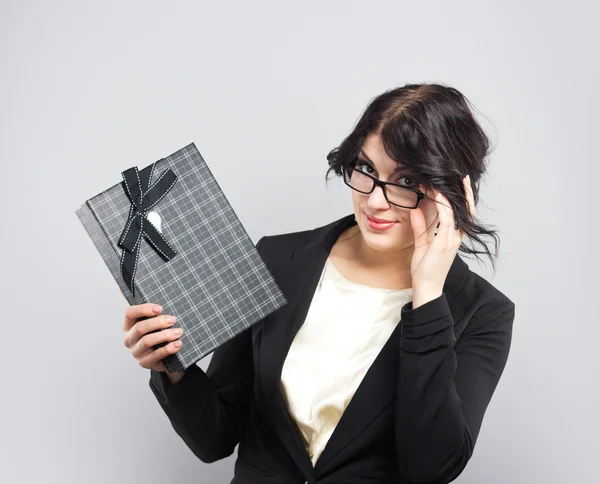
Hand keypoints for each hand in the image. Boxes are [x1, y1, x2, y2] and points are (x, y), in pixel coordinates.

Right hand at [122, 302, 183, 372]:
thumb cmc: (160, 332)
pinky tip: (178, 344)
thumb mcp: (156, 318)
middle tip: (173, 319)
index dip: (143, 309)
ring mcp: (136, 351)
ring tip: (179, 332)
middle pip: (140, 328)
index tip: (160, 308)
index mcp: (129, 324)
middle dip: (158, 322)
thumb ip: (151, 305)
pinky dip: (168, 349)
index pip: (129, 313)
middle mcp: (130, 338)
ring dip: (164, 335)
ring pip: (147, 341)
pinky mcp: (145, 362)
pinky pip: (155, 356)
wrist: (168, 355)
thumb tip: (136, 279)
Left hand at [409, 175, 475, 303]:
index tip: (456, 184)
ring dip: (448, 194)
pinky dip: (443, 205)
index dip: (461, 198)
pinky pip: (446, 219)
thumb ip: (420, 227)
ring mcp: (452, 240)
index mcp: (453, 237)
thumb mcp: (421, 244)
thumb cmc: (424, 270)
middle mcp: (456, 237)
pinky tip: (437, 193)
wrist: (426, 287)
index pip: (461, 213)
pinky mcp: (445, 243)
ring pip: (455, 211)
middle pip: (465, 210)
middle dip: (465, 192)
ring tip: (440, 180)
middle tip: (462, 176)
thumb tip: (416, 210)